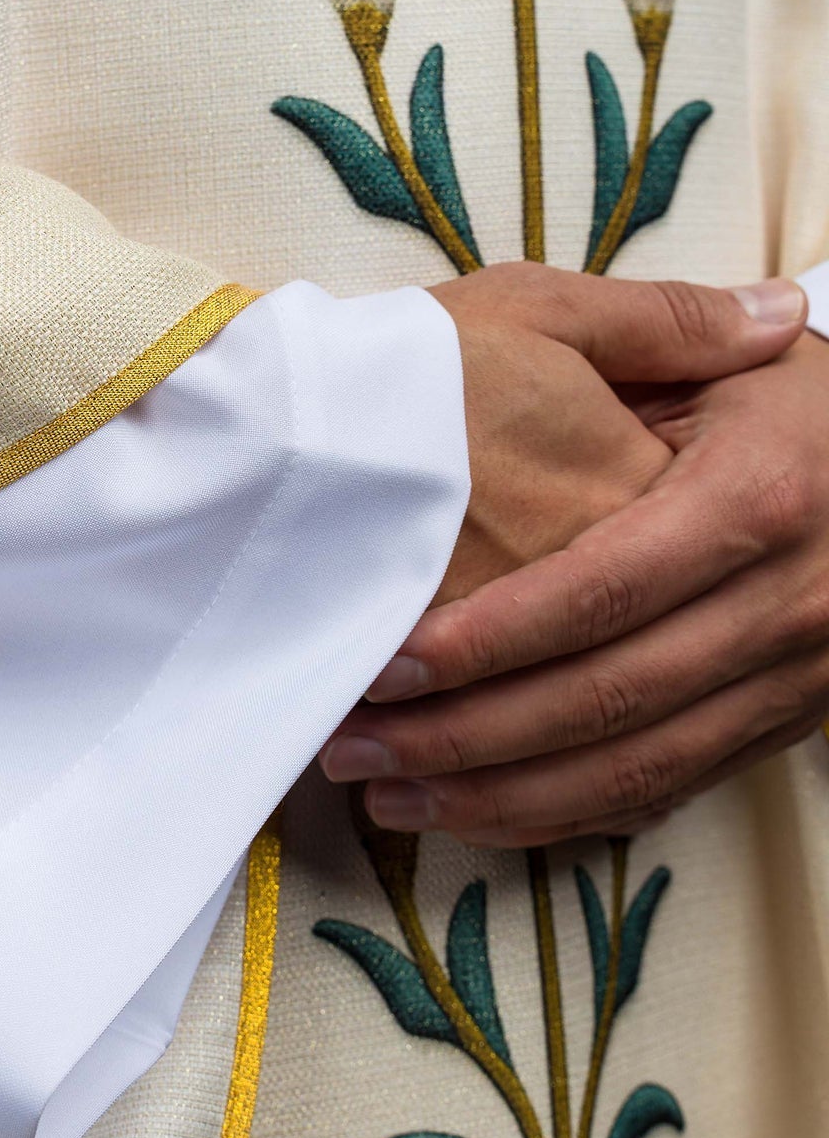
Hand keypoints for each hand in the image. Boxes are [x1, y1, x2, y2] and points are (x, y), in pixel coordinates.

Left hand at [323, 276, 816, 844]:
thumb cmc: (787, 399)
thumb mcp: (728, 350)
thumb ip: (663, 327)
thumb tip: (609, 320)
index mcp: (755, 501)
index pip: (604, 591)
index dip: (492, 640)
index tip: (388, 667)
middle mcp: (787, 605)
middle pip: (608, 699)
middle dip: (467, 737)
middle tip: (353, 745)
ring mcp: (793, 679)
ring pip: (634, 771)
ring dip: (500, 798)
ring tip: (387, 794)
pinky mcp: (780, 725)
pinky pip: (666, 793)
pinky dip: (563, 817)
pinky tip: (474, 814)